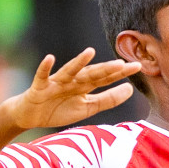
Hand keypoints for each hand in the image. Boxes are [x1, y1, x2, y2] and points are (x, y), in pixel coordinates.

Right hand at [2, 50, 140, 129]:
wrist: (31, 115)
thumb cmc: (60, 109)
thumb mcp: (88, 107)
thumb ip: (109, 99)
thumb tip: (131, 89)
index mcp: (85, 86)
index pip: (105, 78)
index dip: (120, 73)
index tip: (137, 66)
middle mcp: (72, 81)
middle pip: (91, 74)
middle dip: (106, 69)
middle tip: (122, 64)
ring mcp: (56, 82)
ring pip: (69, 72)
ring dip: (78, 62)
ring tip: (89, 52)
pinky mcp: (39, 87)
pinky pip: (42, 76)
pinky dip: (45, 67)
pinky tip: (50, 58)